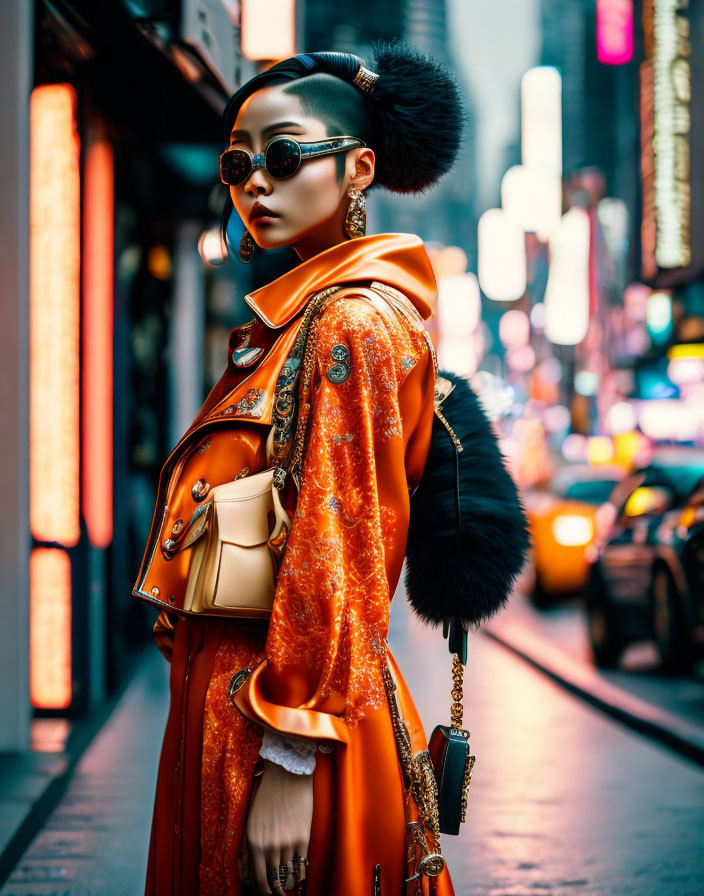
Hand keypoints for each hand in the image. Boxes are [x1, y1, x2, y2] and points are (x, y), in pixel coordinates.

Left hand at [245, 758, 312, 893]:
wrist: (287, 774)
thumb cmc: (268, 795)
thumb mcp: (252, 821)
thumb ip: (252, 845)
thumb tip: (252, 868)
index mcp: (253, 841)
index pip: (256, 879)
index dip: (260, 891)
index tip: (263, 894)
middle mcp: (269, 846)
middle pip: (271, 881)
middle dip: (273, 892)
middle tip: (275, 894)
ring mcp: (287, 843)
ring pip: (286, 876)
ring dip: (286, 885)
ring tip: (286, 888)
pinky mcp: (303, 838)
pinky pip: (301, 866)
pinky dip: (300, 876)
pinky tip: (298, 879)